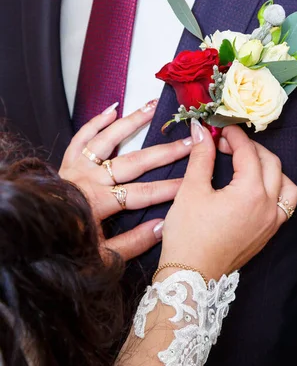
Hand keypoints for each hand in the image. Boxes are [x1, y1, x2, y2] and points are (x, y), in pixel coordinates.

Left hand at [59, 101, 192, 259]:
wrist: (36, 233)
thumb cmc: (67, 249)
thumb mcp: (102, 257)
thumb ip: (133, 243)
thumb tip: (162, 226)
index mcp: (99, 203)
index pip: (143, 194)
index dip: (170, 188)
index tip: (192, 181)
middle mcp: (90, 180)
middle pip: (134, 162)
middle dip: (164, 152)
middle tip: (188, 142)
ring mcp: (77, 168)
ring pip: (108, 139)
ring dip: (132, 122)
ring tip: (153, 107)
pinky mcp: (67, 162)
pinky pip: (82, 138)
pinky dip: (95, 123)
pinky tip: (112, 109)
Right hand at [159, 121, 296, 280]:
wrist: (191, 275)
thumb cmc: (188, 234)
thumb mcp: (191, 190)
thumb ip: (202, 156)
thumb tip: (202, 131)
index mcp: (251, 193)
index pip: (248, 153)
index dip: (234, 136)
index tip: (220, 128)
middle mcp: (268, 206)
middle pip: (271, 164)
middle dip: (250, 148)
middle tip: (226, 143)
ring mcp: (272, 222)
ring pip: (286, 184)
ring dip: (271, 168)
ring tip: (248, 164)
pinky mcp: (268, 234)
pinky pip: (284, 205)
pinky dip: (275, 190)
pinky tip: (256, 188)